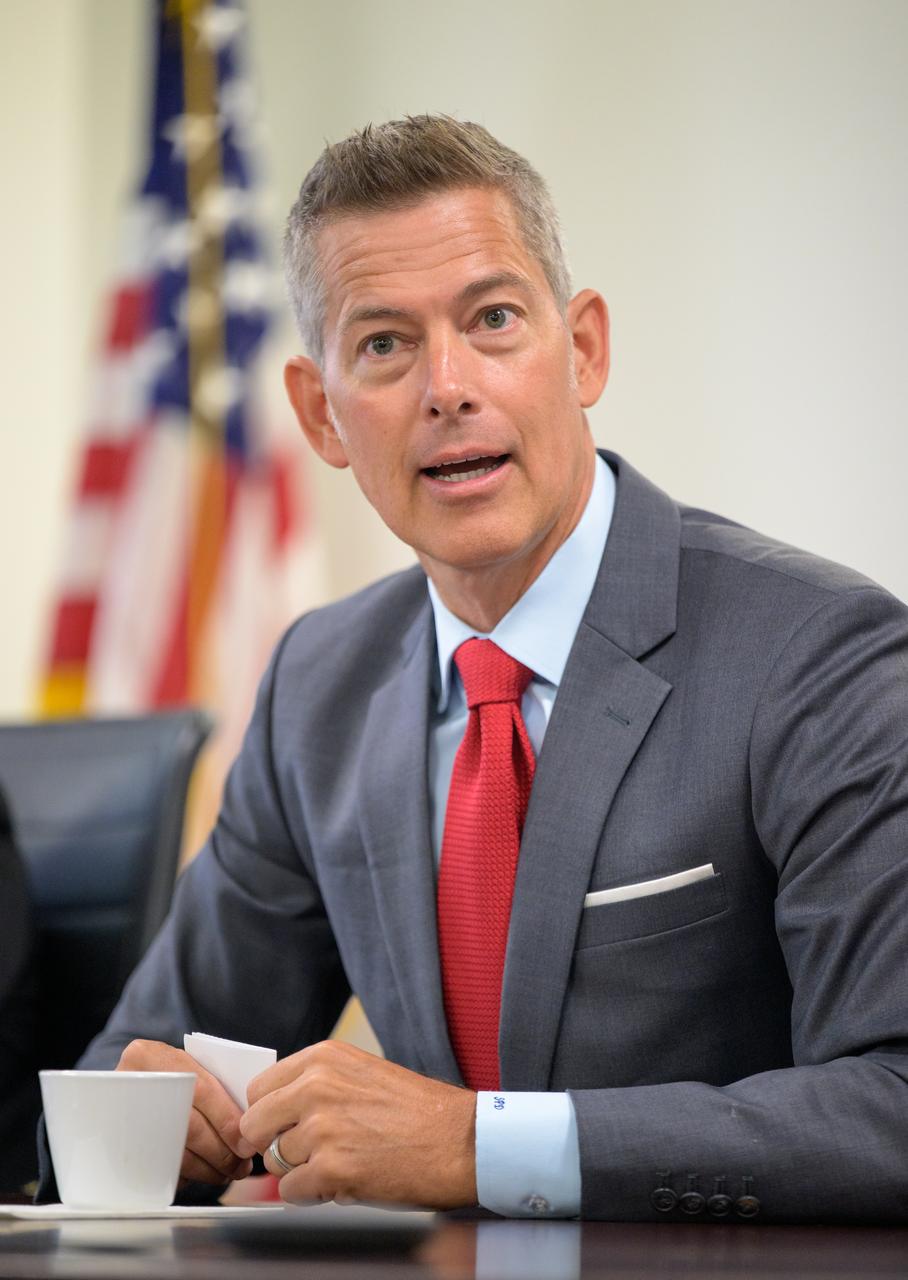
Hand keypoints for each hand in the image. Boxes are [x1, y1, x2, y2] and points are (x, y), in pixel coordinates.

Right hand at [117, 1039, 255, 1187]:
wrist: (121, 1084)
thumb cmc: (164, 1075)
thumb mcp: (182, 1066)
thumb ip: (210, 1084)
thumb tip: (248, 1121)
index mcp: (151, 1056)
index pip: (201, 1090)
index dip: (227, 1120)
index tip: (246, 1143)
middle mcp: (130, 1083)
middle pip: (187, 1126)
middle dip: (221, 1152)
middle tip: (241, 1166)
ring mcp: (119, 1116)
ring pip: (174, 1153)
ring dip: (207, 1169)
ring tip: (228, 1173)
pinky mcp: (117, 1147)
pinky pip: (156, 1168)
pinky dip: (185, 1175)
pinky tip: (202, 1175)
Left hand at [241, 1040, 476, 1208]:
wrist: (462, 1141)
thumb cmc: (418, 1112)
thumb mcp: (362, 1074)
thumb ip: (316, 1085)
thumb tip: (274, 1113)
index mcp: (323, 1058)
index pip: (258, 1088)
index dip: (268, 1115)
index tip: (281, 1128)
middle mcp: (317, 1086)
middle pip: (253, 1125)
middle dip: (272, 1144)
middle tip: (303, 1154)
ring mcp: (322, 1128)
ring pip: (274, 1161)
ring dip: (301, 1170)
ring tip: (341, 1163)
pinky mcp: (332, 1169)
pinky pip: (290, 1192)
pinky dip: (311, 1195)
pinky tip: (343, 1183)